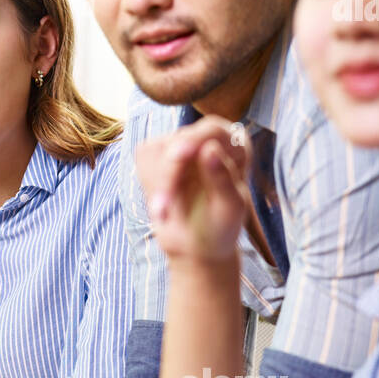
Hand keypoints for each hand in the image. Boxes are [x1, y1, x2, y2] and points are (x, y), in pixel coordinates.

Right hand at [134, 116, 252, 263]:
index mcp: (235, 147)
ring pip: (156, 149)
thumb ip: (222, 178)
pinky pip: (143, 158)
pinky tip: (161, 202)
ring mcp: (180, 145)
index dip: (194, 140)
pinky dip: (148, 184)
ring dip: (157, 184)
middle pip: (180, 140)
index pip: (213, 130)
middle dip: (168, 174)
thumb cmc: (221, 227)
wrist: (196, 247)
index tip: (178, 155)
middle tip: (160, 208)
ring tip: (163, 213)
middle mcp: (208, 140)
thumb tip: (209, 148)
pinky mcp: (158, 155)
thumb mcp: (229, 208)